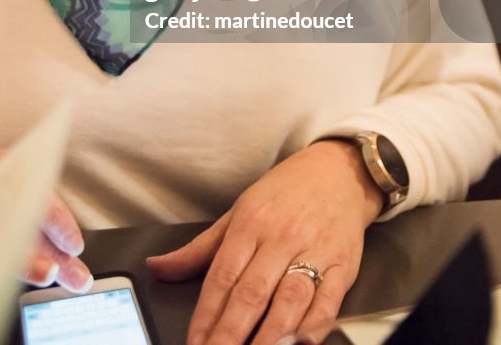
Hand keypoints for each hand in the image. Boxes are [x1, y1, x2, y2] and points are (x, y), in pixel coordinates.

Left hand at [147, 140, 383, 344]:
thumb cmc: (285, 193)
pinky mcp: (342, 265)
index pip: (222, 277)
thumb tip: (158, 267)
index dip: (206, 316)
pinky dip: (312, 327)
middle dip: (230, 333)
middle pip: (252, 293)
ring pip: (288, 300)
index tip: (195, 343)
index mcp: (250, 223)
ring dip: (269, 336)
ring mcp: (313, 251)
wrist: (338, 172)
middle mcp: (280, 237)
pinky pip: (326, 302)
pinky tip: (297, 343)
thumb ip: (199, 248)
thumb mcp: (238, 211)